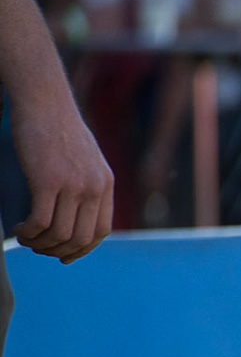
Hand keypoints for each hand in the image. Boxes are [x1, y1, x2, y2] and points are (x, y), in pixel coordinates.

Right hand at [10, 92, 111, 262]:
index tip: (65, 256)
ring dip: (40, 244)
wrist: (44, 100)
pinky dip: (29, 232)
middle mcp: (94, 188)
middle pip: (81, 239)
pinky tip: (20, 229)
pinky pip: (41, 221)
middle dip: (58, 251)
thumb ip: (87, 184)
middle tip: (39, 249)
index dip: (83, 250)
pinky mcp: (48, 180)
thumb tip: (79, 211)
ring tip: (25, 238)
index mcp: (105, 184)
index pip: (101, 232)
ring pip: (60, 234)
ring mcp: (73, 185)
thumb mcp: (85, 158)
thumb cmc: (58, 127)